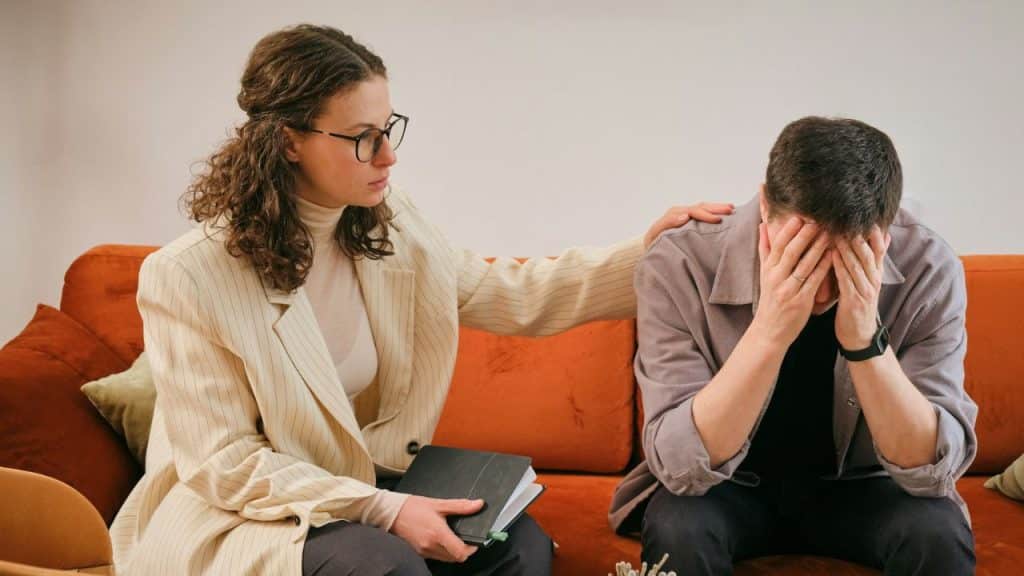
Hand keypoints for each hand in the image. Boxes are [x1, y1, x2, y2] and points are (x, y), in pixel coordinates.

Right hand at [390, 496, 482, 562]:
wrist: (392, 513)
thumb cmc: (413, 507)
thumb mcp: (439, 504)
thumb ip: (461, 506)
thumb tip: (478, 505)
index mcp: (438, 534)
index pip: (461, 552)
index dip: (471, 549)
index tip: (474, 541)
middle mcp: (431, 546)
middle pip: (456, 558)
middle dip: (464, 550)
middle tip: (465, 538)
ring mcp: (425, 551)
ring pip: (447, 559)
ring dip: (454, 551)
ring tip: (453, 537)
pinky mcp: (420, 553)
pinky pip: (437, 557)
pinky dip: (444, 551)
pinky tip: (442, 539)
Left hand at [643, 202, 734, 249]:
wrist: (651, 251)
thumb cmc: (653, 246)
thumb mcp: (654, 236)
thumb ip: (667, 224)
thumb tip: (685, 215)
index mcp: (672, 216)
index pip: (691, 212)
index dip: (705, 215)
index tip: (717, 220)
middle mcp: (680, 213)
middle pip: (700, 207)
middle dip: (715, 208)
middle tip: (730, 210)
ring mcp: (686, 216)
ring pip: (703, 208)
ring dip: (717, 207)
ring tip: (731, 209)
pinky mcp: (690, 221)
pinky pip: (703, 213)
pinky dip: (714, 211)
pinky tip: (726, 213)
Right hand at [750, 217, 832, 346]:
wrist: (770, 330)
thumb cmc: (770, 300)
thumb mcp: (763, 274)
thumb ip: (765, 249)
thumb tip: (762, 226)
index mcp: (768, 269)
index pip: (778, 245)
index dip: (789, 230)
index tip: (800, 216)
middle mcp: (776, 278)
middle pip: (791, 252)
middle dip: (804, 235)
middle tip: (818, 220)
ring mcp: (788, 289)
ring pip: (804, 264)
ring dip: (817, 247)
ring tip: (829, 233)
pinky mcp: (801, 300)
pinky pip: (814, 280)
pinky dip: (823, 267)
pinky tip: (832, 255)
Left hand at [833, 226, 890, 349]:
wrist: (859, 335)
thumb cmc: (859, 304)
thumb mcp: (869, 280)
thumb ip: (873, 259)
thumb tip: (884, 236)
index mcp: (875, 273)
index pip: (877, 247)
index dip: (872, 230)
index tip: (864, 212)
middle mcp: (873, 279)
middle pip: (867, 251)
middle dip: (858, 233)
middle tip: (848, 216)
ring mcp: (865, 289)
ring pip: (857, 263)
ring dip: (847, 245)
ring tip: (837, 229)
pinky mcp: (854, 300)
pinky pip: (846, 279)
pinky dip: (840, 265)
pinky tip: (832, 253)